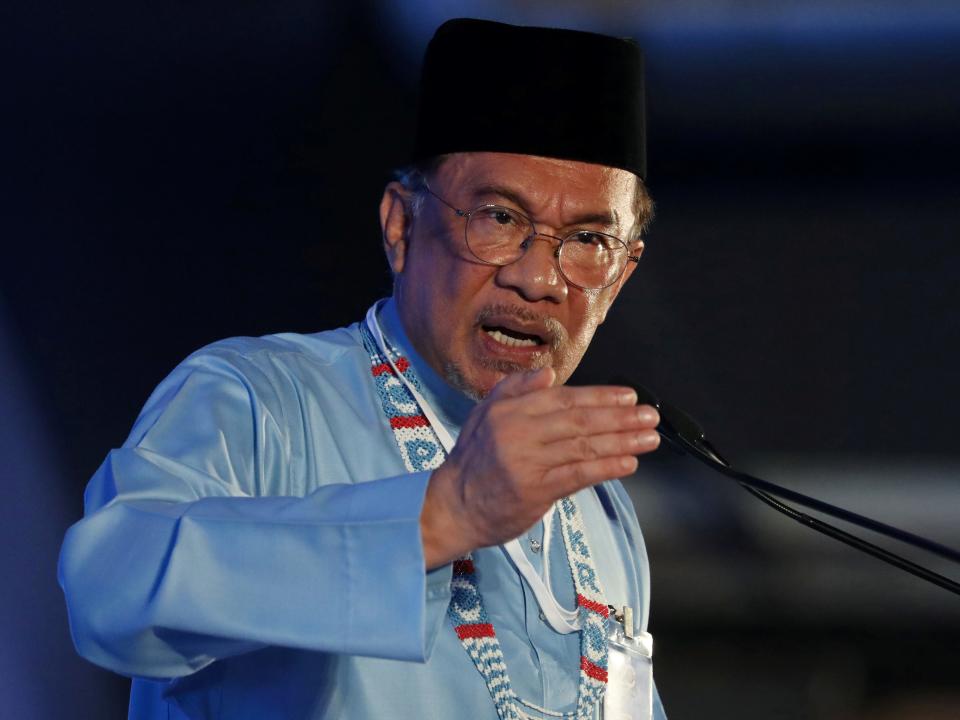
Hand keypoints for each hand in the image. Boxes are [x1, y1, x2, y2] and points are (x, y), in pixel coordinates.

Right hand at [420, 367, 659, 568]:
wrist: (453, 505)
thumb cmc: (473, 460)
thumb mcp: (485, 414)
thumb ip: (516, 389)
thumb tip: (549, 372)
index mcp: (510, 410)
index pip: (563, 398)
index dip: (600, 396)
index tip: (629, 396)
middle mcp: (518, 432)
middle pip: (579, 421)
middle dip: (620, 417)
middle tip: (650, 415)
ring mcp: (527, 462)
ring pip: (584, 447)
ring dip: (622, 441)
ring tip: (649, 437)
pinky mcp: (535, 490)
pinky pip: (578, 475)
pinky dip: (606, 468)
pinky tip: (628, 463)